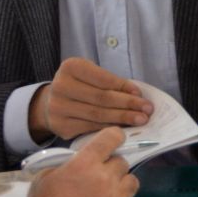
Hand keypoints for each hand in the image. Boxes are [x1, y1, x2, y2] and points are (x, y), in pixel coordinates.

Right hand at [23, 128, 138, 196]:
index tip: (114, 140)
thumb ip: (63, 166)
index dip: (114, 137)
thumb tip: (75, 163)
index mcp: (85, 163)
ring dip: (121, 186)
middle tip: (100, 179)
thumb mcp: (43, 180)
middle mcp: (106, 177)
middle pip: (122, 162)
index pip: (111, 138)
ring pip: (131, 182)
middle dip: (112, 167)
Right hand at [29, 58, 151, 142]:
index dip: (123, 87)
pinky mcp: (61, 127)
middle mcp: (61, 86)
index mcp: (70, 67)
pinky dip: (110, 128)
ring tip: (140, 120)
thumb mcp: (90, 76)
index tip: (140, 94)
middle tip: (147, 110)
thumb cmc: (79, 87)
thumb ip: (109, 83)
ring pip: (98, 115)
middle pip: (101, 98)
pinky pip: (91, 128)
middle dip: (127, 104)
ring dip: (122, 118)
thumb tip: (137, 97)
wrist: (51, 104)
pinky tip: (123, 128)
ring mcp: (58, 108)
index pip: (102, 79)